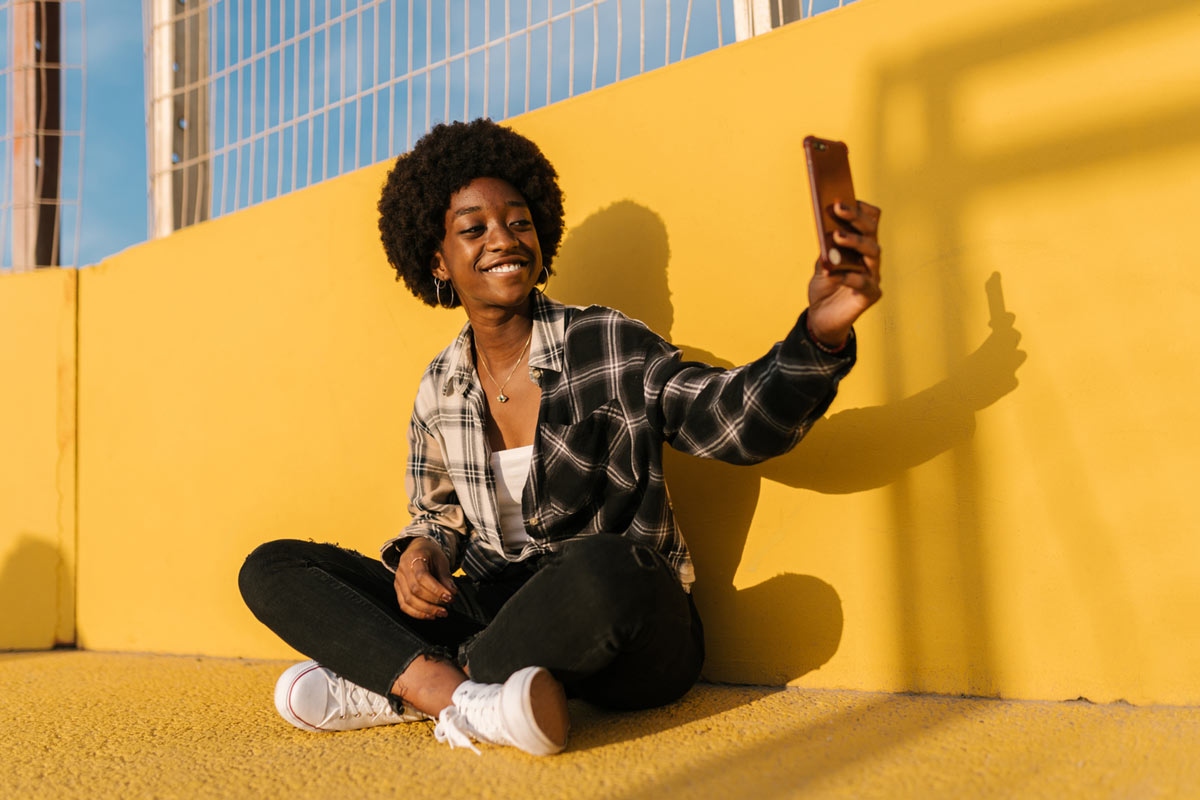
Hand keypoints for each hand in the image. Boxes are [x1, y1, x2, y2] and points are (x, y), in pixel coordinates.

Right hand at [393, 538, 457, 619]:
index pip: (422, 577)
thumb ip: (445, 577)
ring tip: (441, 613)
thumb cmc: (430, 554)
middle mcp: (403, 569)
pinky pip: (404, 605)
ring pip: (408, 600)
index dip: (436, 589)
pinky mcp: (398, 589)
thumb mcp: (441, 560)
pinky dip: (417, 613)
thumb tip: (452, 593)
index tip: (450, 597)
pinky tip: (429, 615)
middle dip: (433, 601)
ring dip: (426, 610)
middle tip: (448, 606)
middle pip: (415, 590)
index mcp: (414, 557)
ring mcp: (398, 580)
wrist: (416, 548)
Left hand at [807, 200, 882, 347]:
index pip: (870, 220)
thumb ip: (826, 249)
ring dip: (855, 242)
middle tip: (838, 207)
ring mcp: (873, 275)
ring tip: (836, 236)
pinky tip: (834, 273)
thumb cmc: (825, 287)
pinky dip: (849, 276)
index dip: (860, 208)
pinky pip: (864, 282)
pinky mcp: (871, 294)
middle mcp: (870, 258)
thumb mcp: (821, 264)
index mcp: (861, 246)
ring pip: (873, 252)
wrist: (821, 318)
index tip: (845, 197)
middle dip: (856, 217)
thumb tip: (826, 230)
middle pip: (872, 231)